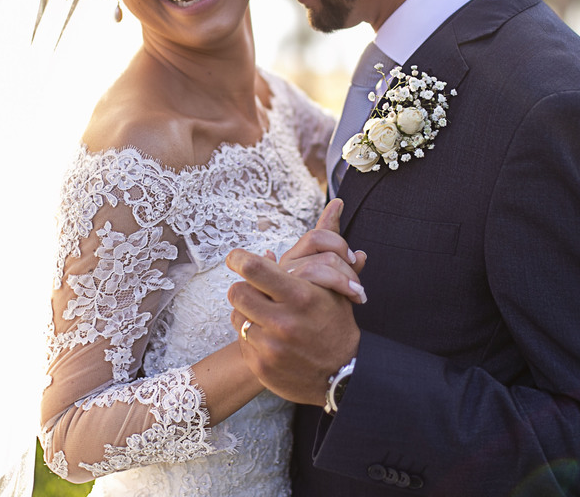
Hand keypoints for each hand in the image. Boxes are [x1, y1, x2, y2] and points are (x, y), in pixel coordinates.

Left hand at [226, 199, 360, 404]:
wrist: (343, 376)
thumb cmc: (337, 322)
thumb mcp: (336, 283)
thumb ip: (329, 243)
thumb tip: (336, 202)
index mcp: (300, 297)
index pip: (254, 268)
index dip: (239, 258)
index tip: (237, 257)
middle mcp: (283, 322)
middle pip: (237, 291)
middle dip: (243, 286)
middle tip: (252, 287)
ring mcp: (270, 348)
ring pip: (237, 315)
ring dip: (247, 311)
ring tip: (264, 312)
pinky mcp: (260, 367)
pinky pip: (240, 340)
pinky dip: (251, 334)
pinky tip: (268, 336)